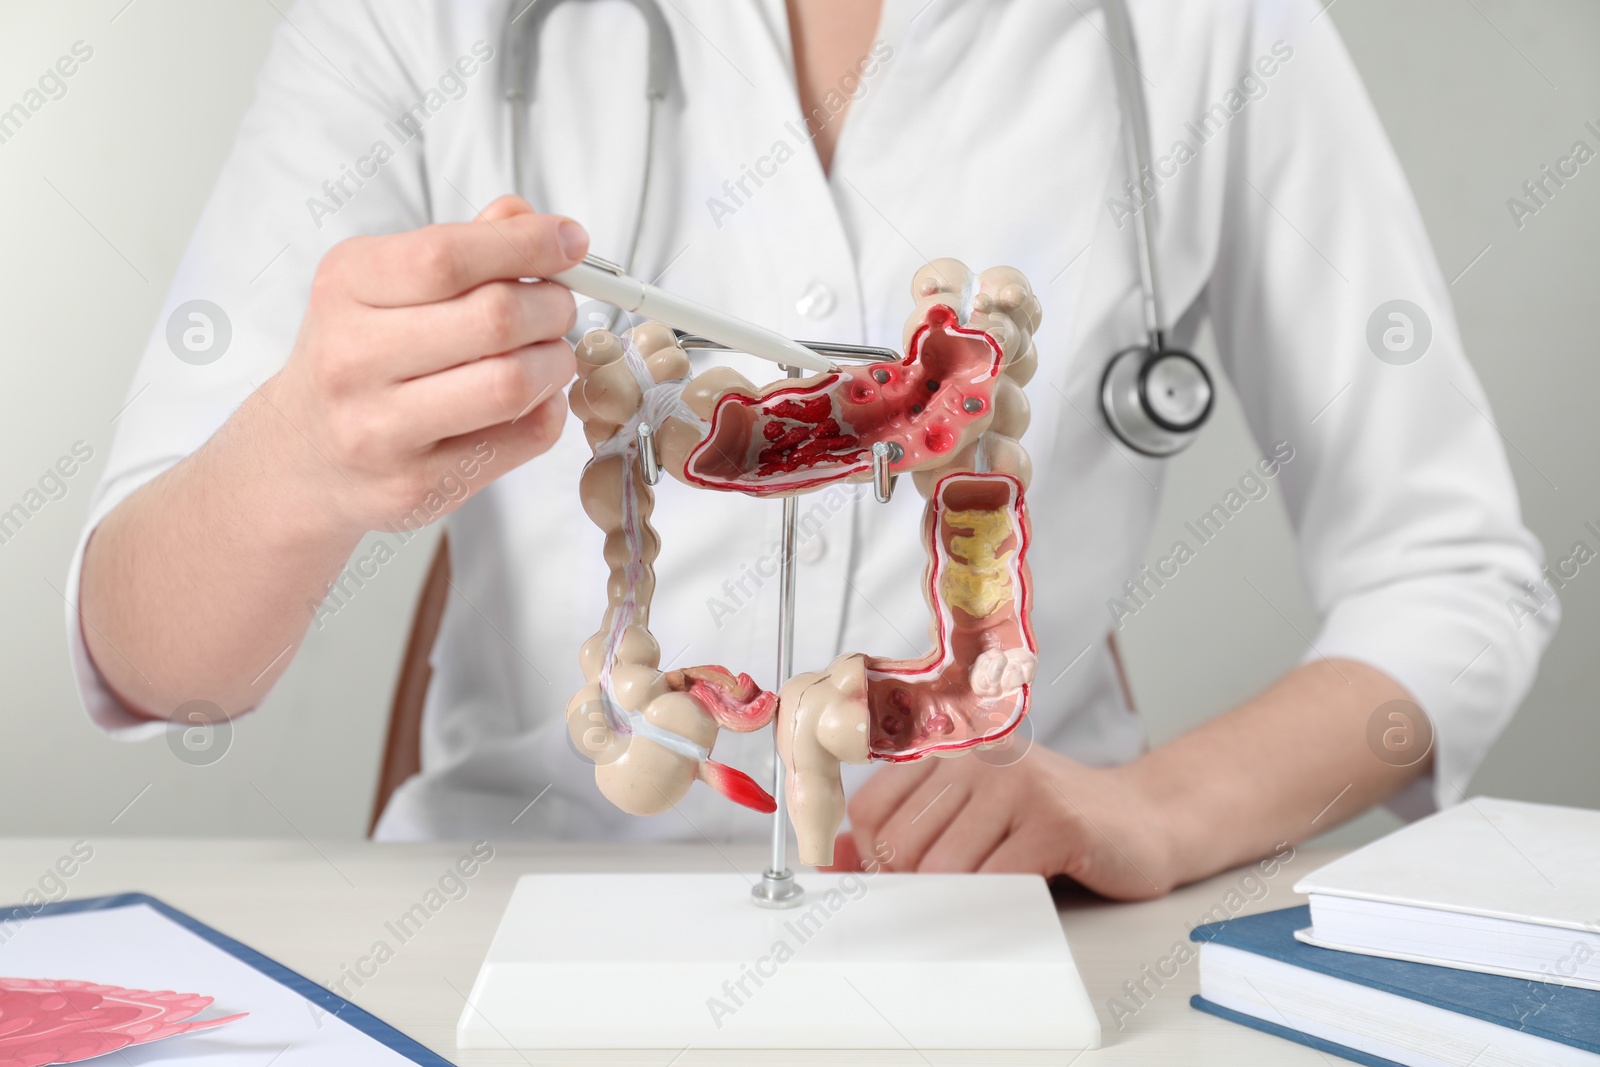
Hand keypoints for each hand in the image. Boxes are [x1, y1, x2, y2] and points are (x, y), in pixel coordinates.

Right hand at [262, 195, 585, 536]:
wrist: (300, 456)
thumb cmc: (359, 355)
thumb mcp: (382, 284)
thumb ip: (459, 246)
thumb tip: (530, 218)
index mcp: (346, 287)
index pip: (449, 256)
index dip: (527, 245)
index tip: (571, 241)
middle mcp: (353, 358)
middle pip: (495, 319)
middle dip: (553, 306)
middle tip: (560, 307)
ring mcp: (381, 430)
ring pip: (513, 384)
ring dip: (556, 362)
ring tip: (550, 354)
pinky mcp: (419, 485)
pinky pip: (522, 438)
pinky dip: (548, 410)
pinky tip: (533, 398)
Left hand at [825, 745, 1180, 900]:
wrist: (1141, 819)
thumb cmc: (1048, 820)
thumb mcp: (971, 812)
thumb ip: (905, 828)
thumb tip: (830, 860)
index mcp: (949, 747)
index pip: (870, 807)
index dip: (869, 857)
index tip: (888, 883)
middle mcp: (978, 757)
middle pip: (899, 842)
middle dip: (908, 888)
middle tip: (940, 902)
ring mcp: (1019, 785)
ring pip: (941, 867)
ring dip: (951, 903)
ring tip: (978, 900)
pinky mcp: (1056, 822)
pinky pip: (994, 880)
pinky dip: (988, 907)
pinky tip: (1007, 902)